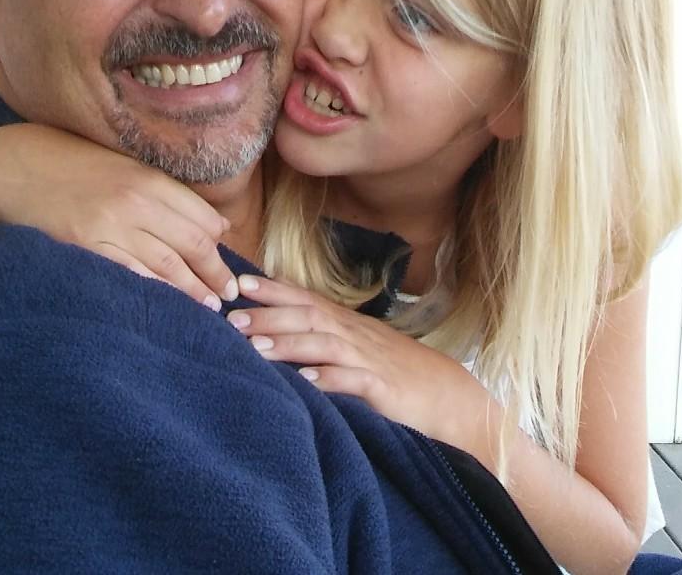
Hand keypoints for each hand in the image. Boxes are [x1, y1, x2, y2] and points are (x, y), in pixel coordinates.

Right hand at [0, 124, 237, 308]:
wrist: (17, 168)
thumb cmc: (75, 165)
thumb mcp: (126, 167)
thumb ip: (166, 192)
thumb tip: (214, 223)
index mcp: (150, 179)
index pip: (201, 217)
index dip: (221, 242)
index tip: (229, 259)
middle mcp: (136, 202)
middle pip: (192, 243)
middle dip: (216, 272)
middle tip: (230, 292)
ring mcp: (111, 226)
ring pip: (167, 265)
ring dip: (193, 289)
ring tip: (210, 305)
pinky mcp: (86, 247)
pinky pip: (130, 275)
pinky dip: (154, 292)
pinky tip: (169, 305)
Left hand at [229, 274, 491, 447]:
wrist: (449, 397)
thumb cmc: (397, 373)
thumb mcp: (359, 349)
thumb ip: (326, 339)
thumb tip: (281, 335)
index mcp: (347, 325)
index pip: (305, 299)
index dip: (273, 290)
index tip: (239, 284)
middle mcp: (354, 335)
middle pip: (308, 316)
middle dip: (269, 315)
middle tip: (231, 317)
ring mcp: (369, 359)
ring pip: (323, 343)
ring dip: (288, 344)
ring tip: (256, 349)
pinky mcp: (382, 387)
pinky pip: (352, 380)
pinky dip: (327, 379)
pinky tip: (304, 382)